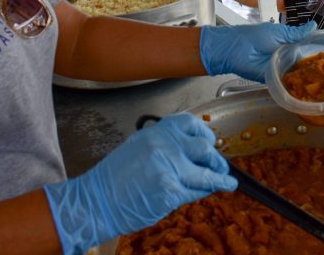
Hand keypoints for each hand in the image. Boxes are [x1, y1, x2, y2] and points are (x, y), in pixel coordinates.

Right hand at [44, 114, 235, 253]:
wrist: (96, 201)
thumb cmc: (114, 178)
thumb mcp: (139, 148)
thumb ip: (164, 145)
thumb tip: (190, 151)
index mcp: (156, 132)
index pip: (190, 123)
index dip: (205, 133)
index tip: (210, 141)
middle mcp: (165, 145)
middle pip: (204, 147)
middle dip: (215, 158)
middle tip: (219, 165)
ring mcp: (169, 168)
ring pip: (206, 172)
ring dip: (220, 177)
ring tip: (227, 180)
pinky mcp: (171, 191)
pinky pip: (196, 190)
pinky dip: (206, 191)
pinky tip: (212, 190)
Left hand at [200, 22, 316, 81]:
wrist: (234, 50)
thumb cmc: (253, 37)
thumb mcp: (279, 33)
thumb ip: (297, 34)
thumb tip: (314, 26)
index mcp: (290, 42)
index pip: (311, 43)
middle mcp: (289, 56)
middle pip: (310, 60)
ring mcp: (284, 69)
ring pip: (303, 73)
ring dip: (315, 75)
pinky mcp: (277, 80)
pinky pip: (291, 83)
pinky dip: (301, 85)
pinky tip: (316, 87)